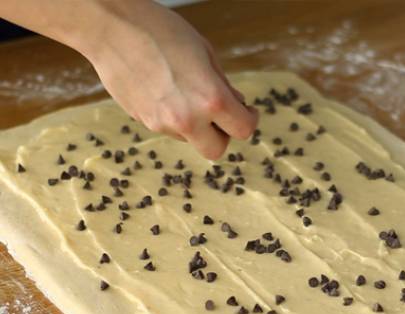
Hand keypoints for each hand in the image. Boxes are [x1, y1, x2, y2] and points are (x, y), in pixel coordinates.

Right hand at [83, 3, 257, 159]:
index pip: (243, 129)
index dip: (249, 119)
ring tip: (184, 92)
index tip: (247, 111)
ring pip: (190, 139)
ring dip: (196, 126)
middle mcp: (188, 119)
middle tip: (220, 116)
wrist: (110, 26)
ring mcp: (162, 124)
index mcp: (211, 99)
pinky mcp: (143, 121)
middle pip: (216, 150)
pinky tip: (164, 91)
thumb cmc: (160, 31)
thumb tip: (235, 104)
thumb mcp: (205, 53)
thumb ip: (223, 85)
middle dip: (222, 135)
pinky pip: (168, 128)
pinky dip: (174, 118)